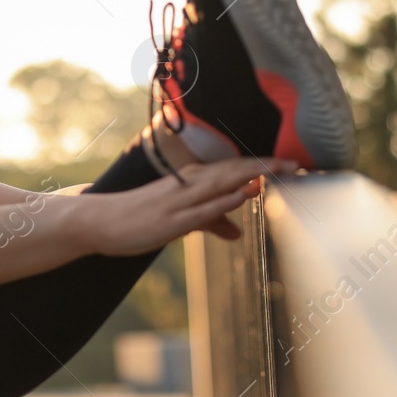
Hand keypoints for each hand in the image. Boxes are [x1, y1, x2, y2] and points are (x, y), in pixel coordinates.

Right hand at [79, 157, 296, 255]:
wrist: (100, 222)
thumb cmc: (140, 218)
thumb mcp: (181, 220)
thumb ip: (211, 222)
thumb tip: (237, 232)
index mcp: (191, 181)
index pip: (232, 169)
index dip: (262, 165)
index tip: (291, 164)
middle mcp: (188, 186)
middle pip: (232, 171)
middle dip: (265, 167)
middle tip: (297, 164)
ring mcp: (179, 202)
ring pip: (220, 185)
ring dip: (249, 177)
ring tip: (278, 171)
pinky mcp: (170, 221)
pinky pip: (200, 210)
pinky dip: (223, 202)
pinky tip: (241, 196)